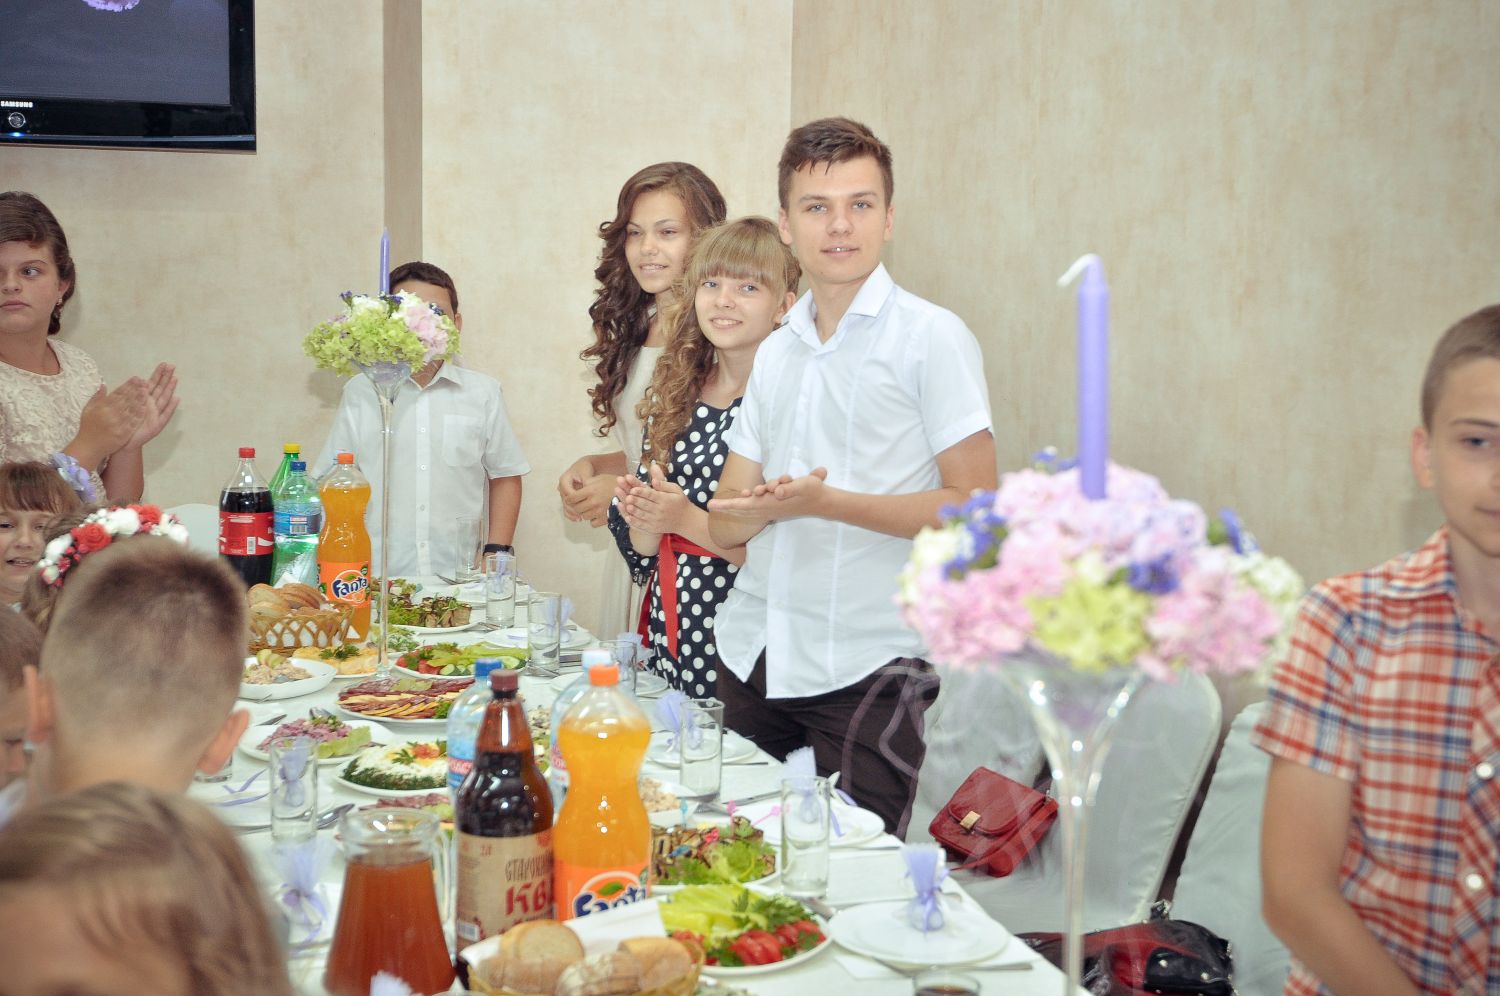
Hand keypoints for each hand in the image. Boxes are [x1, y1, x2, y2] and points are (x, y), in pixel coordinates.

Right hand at [71, 380, 146, 467]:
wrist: (89, 447)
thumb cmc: (88, 427)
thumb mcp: (88, 410)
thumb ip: (96, 397)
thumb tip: (104, 385)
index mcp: (102, 407)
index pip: (117, 394)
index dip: (128, 385)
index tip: (136, 378)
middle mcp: (110, 414)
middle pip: (125, 400)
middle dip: (136, 390)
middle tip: (144, 382)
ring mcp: (118, 424)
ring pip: (131, 409)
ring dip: (140, 400)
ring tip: (147, 391)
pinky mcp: (124, 433)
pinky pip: (133, 422)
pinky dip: (139, 414)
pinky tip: (146, 408)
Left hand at [119, 362, 178, 450]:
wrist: (122, 443)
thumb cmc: (120, 425)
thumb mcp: (114, 407)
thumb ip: (118, 394)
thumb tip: (121, 381)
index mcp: (141, 399)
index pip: (151, 384)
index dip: (157, 374)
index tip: (163, 364)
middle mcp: (150, 405)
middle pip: (160, 388)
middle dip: (166, 377)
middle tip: (172, 366)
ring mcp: (155, 414)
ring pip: (164, 399)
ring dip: (170, 388)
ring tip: (175, 378)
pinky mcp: (157, 425)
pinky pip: (165, 414)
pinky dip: (171, 407)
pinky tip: (176, 398)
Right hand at [557, 457, 593, 521]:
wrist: (583, 467)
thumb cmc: (585, 469)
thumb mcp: (586, 473)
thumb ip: (586, 481)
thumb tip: (586, 490)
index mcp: (564, 480)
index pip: (568, 493)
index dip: (576, 500)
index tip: (585, 505)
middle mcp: (561, 487)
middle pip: (565, 501)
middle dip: (574, 508)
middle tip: (582, 515)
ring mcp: (563, 493)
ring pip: (565, 506)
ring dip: (572, 513)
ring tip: (580, 518)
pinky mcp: (567, 498)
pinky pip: (566, 508)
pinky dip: (571, 514)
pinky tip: (577, 519)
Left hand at [565, 473, 615, 526]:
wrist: (629, 492)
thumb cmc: (613, 483)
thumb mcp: (599, 478)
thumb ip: (587, 483)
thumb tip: (576, 489)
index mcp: (590, 490)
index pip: (571, 498)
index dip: (568, 500)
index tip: (570, 500)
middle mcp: (593, 502)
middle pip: (576, 509)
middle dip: (576, 506)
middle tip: (581, 503)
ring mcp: (599, 512)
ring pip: (584, 516)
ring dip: (585, 513)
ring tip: (591, 508)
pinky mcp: (605, 519)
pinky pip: (593, 523)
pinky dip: (593, 520)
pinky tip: (597, 514)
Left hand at [619, 463, 690, 534]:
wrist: (686, 520)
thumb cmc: (679, 502)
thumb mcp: (675, 489)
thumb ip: (664, 484)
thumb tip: (654, 479)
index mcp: (665, 499)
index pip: (651, 495)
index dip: (642, 492)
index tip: (633, 488)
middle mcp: (660, 510)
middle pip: (646, 505)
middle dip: (636, 500)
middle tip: (627, 496)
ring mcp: (657, 520)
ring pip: (643, 515)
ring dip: (634, 511)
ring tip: (626, 505)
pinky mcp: (654, 528)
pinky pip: (643, 525)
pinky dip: (635, 522)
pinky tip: (628, 517)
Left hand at [708, 467, 828, 521]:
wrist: (823, 502)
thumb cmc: (812, 492)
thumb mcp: (804, 485)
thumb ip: (790, 488)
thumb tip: (777, 491)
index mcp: (772, 504)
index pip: (745, 505)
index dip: (728, 505)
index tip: (713, 505)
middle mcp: (769, 507)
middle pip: (743, 508)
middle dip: (728, 506)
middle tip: (711, 505)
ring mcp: (772, 508)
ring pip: (750, 505)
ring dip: (742, 501)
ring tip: (734, 499)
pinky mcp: (776, 505)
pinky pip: (758, 504)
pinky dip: (751, 499)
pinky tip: (750, 493)